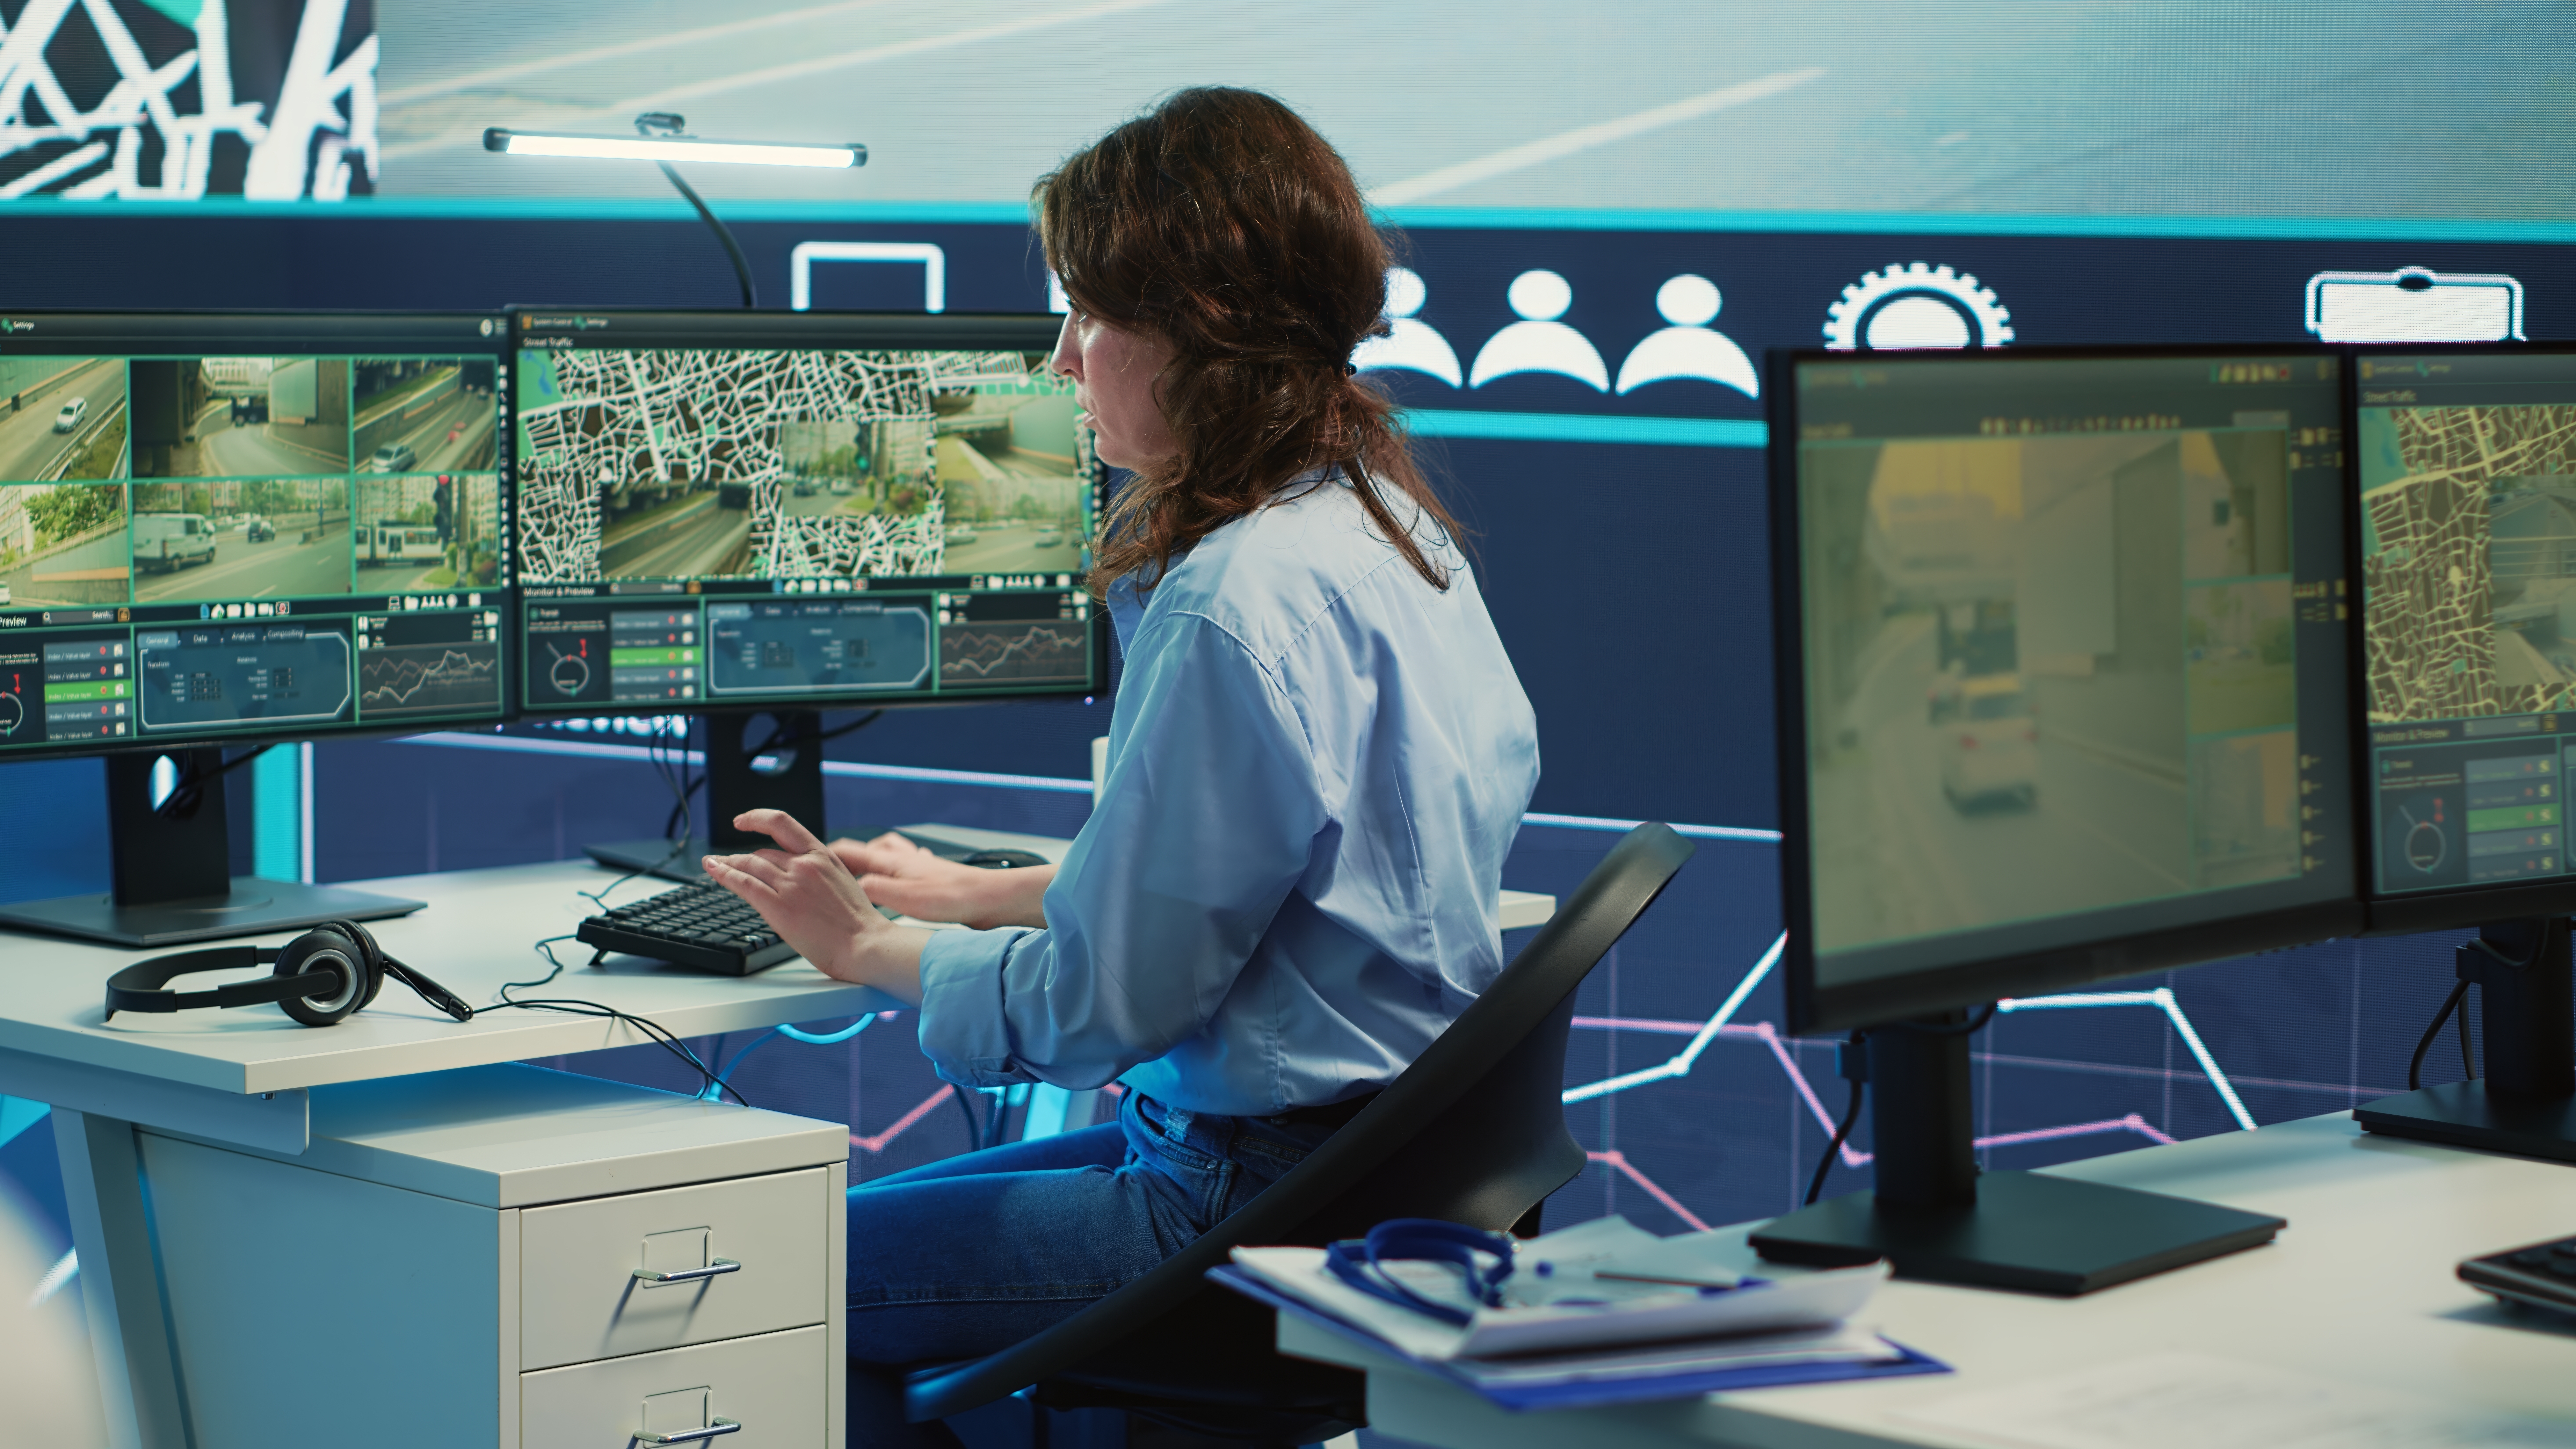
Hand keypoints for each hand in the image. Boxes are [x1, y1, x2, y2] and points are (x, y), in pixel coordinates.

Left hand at [703, 810, 925, 1000]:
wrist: (865, 944)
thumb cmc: (859, 924)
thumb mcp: (843, 883)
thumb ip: (819, 873)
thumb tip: (798, 874)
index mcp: (823, 856)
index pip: (783, 824)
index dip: (757, 818)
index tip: (742, 820)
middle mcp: (805, 864)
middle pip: (762, 852)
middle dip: (740, 857)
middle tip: (725, 861)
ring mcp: (791, 884)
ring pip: (749, 865)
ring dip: (726, 863)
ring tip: (714, 865)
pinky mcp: (778, 906)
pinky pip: (744, 884)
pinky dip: (724, 874)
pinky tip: (714, 871)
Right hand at [829, 832, 1053, 929]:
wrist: (992, 898)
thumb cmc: (954, 897)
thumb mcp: (906, 899)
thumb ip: (875, 891)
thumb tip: (851, 887)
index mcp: (892, 862)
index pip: (848, 851)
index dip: (823, 856)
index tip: (803, 862)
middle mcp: (904, 859)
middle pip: (866, 850)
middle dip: (845, 858)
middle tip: (827, 868)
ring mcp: (918, 866)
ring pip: (887, 854)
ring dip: (871, 861)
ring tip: (859, 874)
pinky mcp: (932, 877)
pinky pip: (906, 865)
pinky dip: (895, 870)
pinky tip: (898, 881)